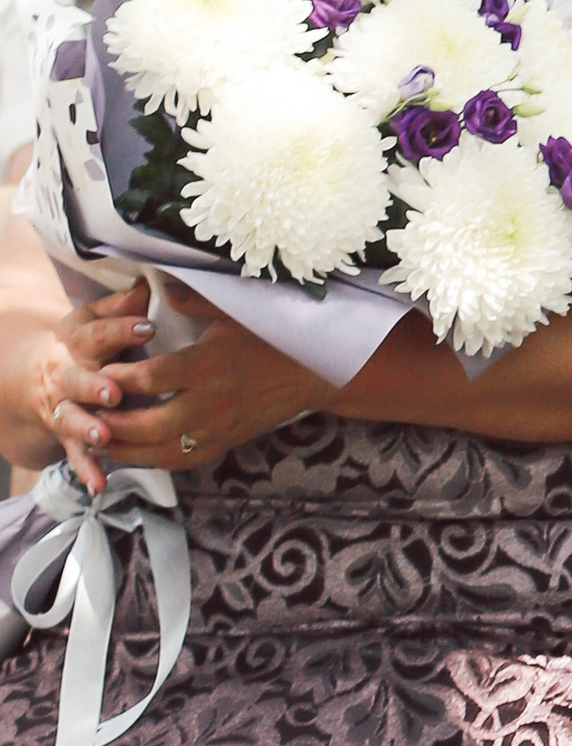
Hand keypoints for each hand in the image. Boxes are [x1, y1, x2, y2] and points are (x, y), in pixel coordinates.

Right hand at [23, 288, 153, 494]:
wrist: (38, 373)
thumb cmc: (86, 342)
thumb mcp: (94, 319)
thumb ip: (119, 307)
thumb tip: (150, 285)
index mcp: (77, 340)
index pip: (99, 332)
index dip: (122, 329)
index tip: (148, 326)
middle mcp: (66, 374)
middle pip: (78, 379)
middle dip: (95, 385)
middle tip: (115, 391)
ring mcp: (63, 406)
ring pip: (72, 418)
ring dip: (87, 427)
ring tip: (104, 436)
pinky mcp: (65, 434)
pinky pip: (75, 453)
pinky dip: (87, 469)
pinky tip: (99, 484)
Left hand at [84, 311, 321, 476]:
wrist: (311, 374)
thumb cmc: (270, 338)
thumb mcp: (233, 312)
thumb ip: (193, 301)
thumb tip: (157, 285)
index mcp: (209, 365)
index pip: (153, 378)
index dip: (120, 378)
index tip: (101, 370)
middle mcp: (211, 402)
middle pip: (149, 423)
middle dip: (112, 421)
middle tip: (85, 410)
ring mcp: (217, 428)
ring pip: (160, 450)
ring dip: (124, 448)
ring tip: (94, 436)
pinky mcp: (222, 443)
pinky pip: (179, 460)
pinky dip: (149, 459)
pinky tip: (129, 452)